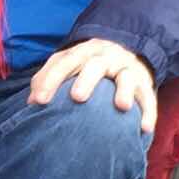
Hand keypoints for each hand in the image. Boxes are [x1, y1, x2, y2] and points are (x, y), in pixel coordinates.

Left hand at [29, 37, 157, 135]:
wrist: (125, 49)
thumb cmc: (87, 65)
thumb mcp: (68, 64)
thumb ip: (48, 78)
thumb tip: (29, 103)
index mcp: (82, 53)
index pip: (64, 62)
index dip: (50, 79)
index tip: (38, 101)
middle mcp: (105, 57)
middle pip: (96, 65)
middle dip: (87, 80)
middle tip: (77, 97)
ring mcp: (126, 68)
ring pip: (127, 77)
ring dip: (124, 90)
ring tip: (122, 106)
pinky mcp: (144, 83)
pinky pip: (148, 97)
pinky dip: (148, 112)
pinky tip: (144, 129)